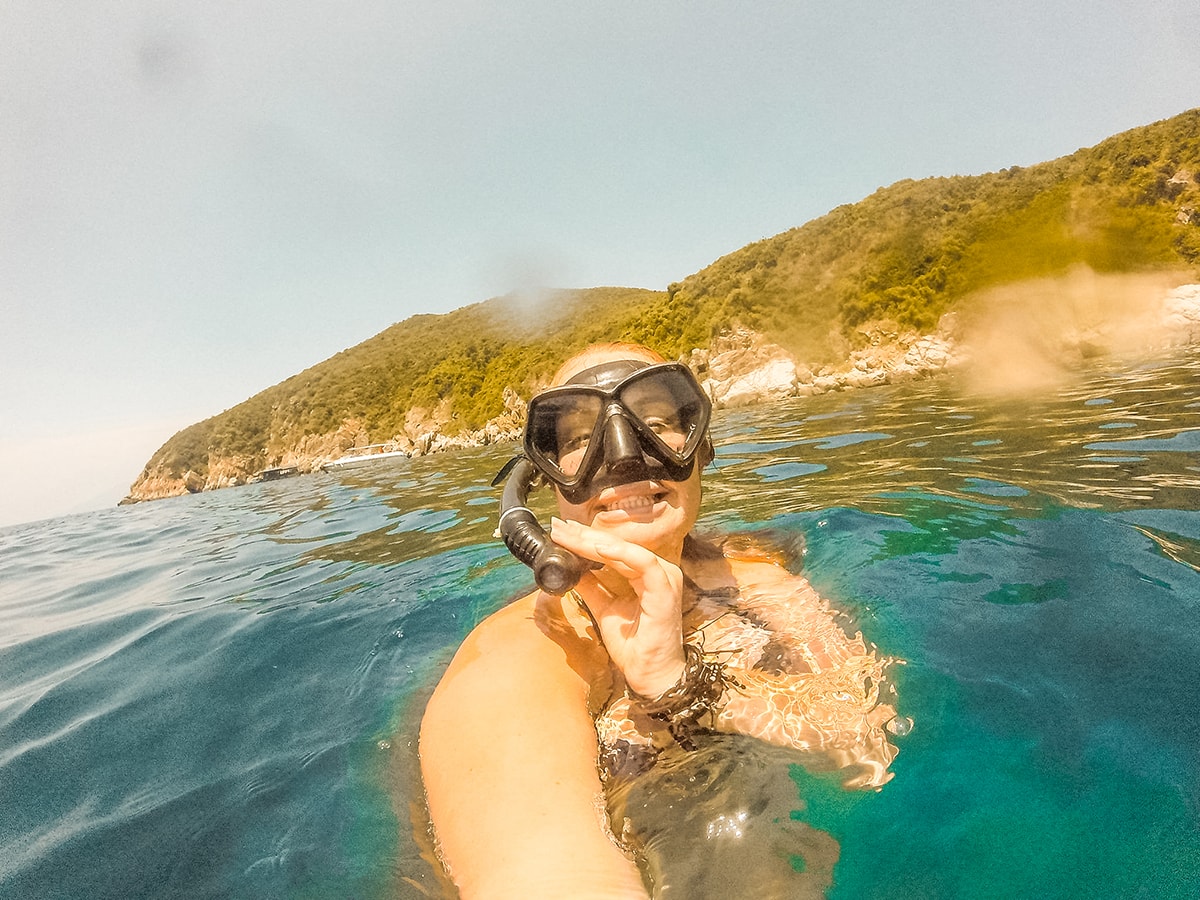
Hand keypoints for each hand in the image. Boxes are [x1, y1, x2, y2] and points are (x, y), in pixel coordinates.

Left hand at [550, 517, 685, 696]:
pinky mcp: (665, 590)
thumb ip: (592, 587)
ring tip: (571, 536)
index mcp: (645, 573)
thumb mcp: (604, 609)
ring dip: (596, 542)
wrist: (650, 674)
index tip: (561, 532)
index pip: (612, 548)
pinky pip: (644, 564)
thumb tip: (571, 568)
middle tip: (559, 528)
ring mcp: (664, 578)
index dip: (585, 539)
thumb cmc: (634, 645)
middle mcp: (657, 571)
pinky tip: (599, 549)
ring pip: (626, 550)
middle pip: (616, 545)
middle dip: (585, 535)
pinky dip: (621, 554)